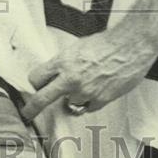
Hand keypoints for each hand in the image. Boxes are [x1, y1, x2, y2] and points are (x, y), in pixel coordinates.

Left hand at [20, 27, 157, 120]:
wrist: (130, 47)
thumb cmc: (107, 44)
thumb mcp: (77, 48)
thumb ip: (64, 63)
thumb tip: (55, 74)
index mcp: (63, 61)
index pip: (36, 78)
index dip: (35, 83)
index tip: (34, 87)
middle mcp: (71, 78)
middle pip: (42, 98)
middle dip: (32, 108)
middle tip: (27, 113)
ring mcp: (85, 92)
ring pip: (69, 103)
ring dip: (73, 97)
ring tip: (86, 84)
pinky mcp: (99, 100)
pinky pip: (87, 107)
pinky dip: (89, 101)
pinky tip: (97, 88)